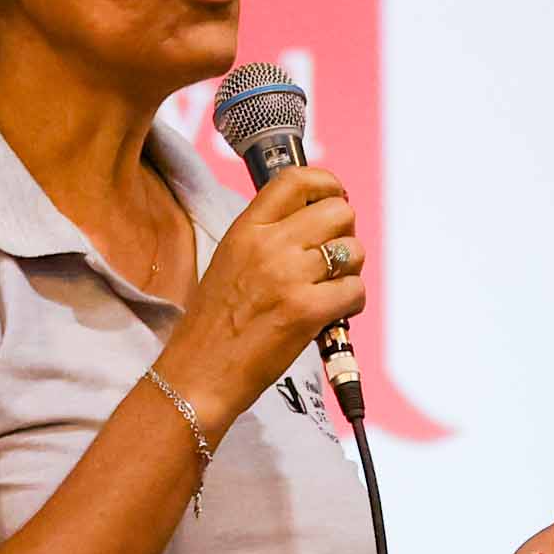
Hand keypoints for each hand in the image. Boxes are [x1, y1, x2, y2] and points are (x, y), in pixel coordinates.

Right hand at [184, 163, 371, 412]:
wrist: (198, 373)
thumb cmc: (214, 325)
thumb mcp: (229, 261)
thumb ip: (266, 237)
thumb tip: (314, 222)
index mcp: (246, 229)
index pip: (296, 181)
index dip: (327, 184)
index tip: (335, 197)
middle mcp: (269, 246)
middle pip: (338, 211)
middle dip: (345, 233)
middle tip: (333, 256)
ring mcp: (289, 277)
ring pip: (353, 250)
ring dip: (350, 270)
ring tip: (329, 288)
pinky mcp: (307, 311)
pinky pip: (355, 290)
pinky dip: (352, 302)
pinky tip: (332, 313)